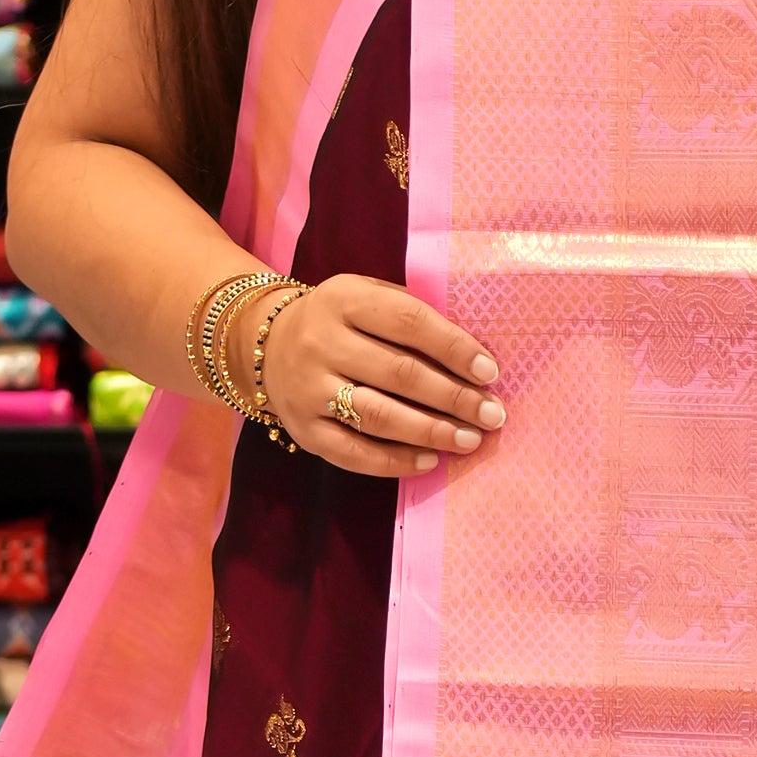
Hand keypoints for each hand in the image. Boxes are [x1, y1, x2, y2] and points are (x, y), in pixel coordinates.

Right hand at [235, 272, 505, 477]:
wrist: (263, 343)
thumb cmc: (337, 320)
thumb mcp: (364, 295)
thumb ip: (409, 314)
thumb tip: (471, 355)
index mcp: (344, 300)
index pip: (409, 322)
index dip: (454, 348)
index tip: (490, 372)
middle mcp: (322, 343)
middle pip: (399, 374)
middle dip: (454, 397)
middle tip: (492, 414)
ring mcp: (309, 389)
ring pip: (378, 416)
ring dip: (431, 431)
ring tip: (469, 440)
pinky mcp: (304, 429)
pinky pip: (352, 452)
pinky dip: (394, 461)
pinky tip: (428, 461)